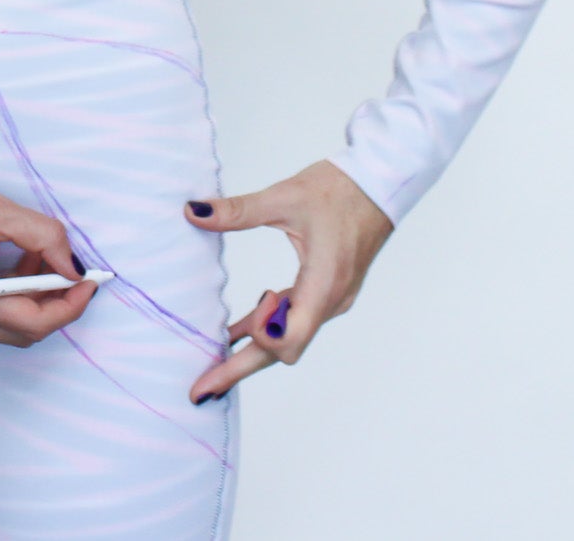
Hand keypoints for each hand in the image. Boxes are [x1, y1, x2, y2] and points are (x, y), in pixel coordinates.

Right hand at [0, 170, 96, 346]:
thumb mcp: (0, 210)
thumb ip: (45, 238)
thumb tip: (74, 269)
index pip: (31, 322)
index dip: (69, 306)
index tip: (89, 282)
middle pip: (21, 332)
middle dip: (54, 305)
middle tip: (71, 273)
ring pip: (5, 328)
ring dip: (31, 302)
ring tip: (39, 262)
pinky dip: (9, 301)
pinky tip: (15, 269)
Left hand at [182, 160, 394, 402]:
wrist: (380, 182)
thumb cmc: (340, 189)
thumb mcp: (284, 197)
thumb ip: (238, 210)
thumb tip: (193, 211)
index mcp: (324, 283)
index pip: (289, 340)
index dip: (259, 341)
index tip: (237, 322)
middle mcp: (330, 300)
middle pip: (283, 350)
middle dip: (239, 369)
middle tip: (200, 391)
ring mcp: (332, 298)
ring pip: (288, 337)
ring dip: (252, 346)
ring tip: (211, 361)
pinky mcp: (328, 290)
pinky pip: (293, 320)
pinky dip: (265, 325)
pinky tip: (235, 328)